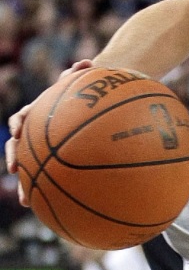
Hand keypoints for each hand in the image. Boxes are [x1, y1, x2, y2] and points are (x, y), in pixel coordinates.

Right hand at [4, 59, 93, 206]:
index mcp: (40, 111)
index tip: (18, 131)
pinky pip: (51, 176)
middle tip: (16, 169)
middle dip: (15, 157)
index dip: (18, 124)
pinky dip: (51, 191)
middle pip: (19, 145)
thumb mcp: (83, 82)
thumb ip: (80, 73)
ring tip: (28, 200)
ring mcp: (44, 145)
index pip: (22, 117)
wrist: (93, 102)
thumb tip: (87, 62)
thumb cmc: (87, 91)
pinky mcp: (55, 158)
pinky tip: (57, 208)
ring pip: (31, 167)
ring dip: (27, 184)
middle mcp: (37, 130)